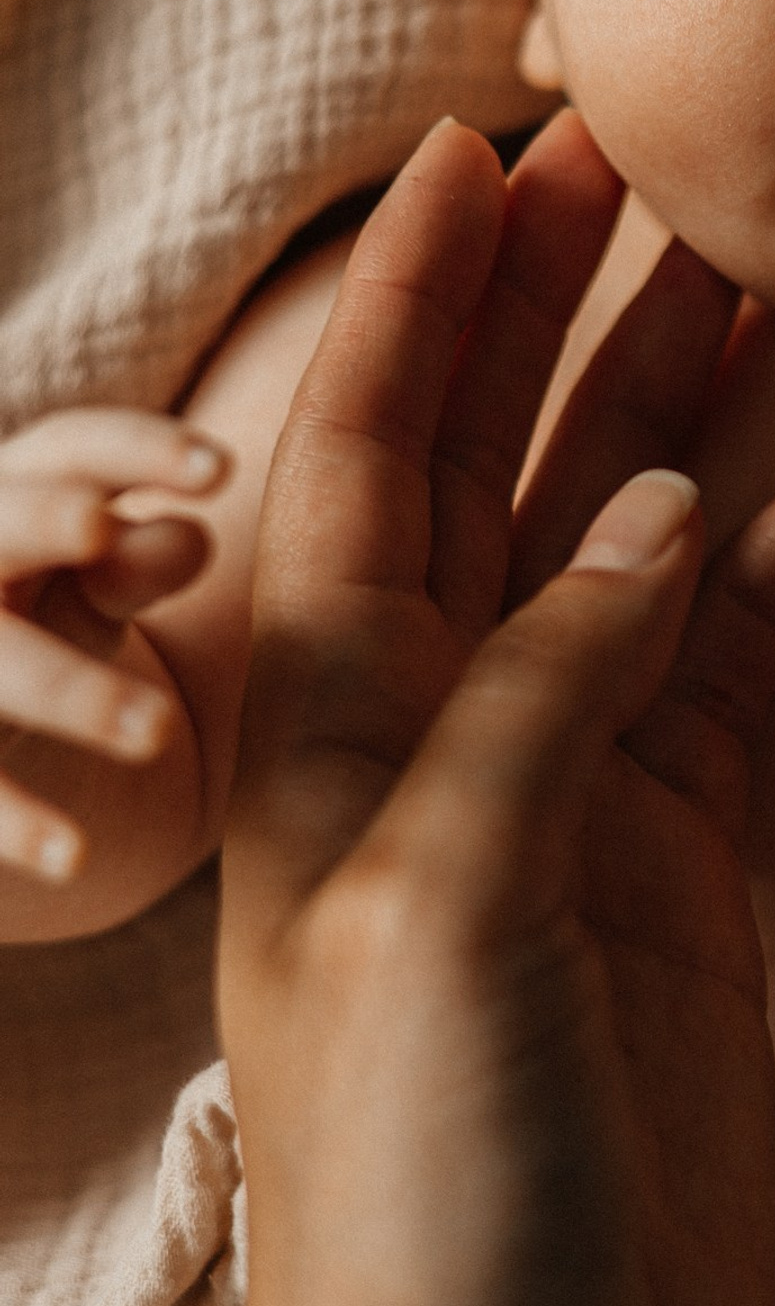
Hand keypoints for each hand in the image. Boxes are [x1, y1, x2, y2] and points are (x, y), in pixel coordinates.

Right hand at [0, 409, 227, 881]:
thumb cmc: (49, 625)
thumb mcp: (95, 591)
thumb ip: (137, 563)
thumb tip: (185, 535)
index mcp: (13, 504)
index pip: (66, 450)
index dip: (136, 450)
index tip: (223, 468)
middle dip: (41, 515)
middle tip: (99, 527)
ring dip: (64, 688)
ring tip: (157, 731)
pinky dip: (10, 821)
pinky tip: (74, 856)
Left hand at [221, 113, 774, 1305]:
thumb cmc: (424, 1176)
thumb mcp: (443, 899)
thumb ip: (546, 686)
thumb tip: (662, 513)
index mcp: (337, 725)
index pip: (369, 452)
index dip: (420, 300)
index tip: (477, 152)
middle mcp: (447, 729)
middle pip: (502, 465)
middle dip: (554, 310)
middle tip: (628, 168)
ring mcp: (574, 784)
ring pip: (630, 548)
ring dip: (678, 414)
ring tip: (743, 284)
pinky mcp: (680, 852)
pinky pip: (735, 670)